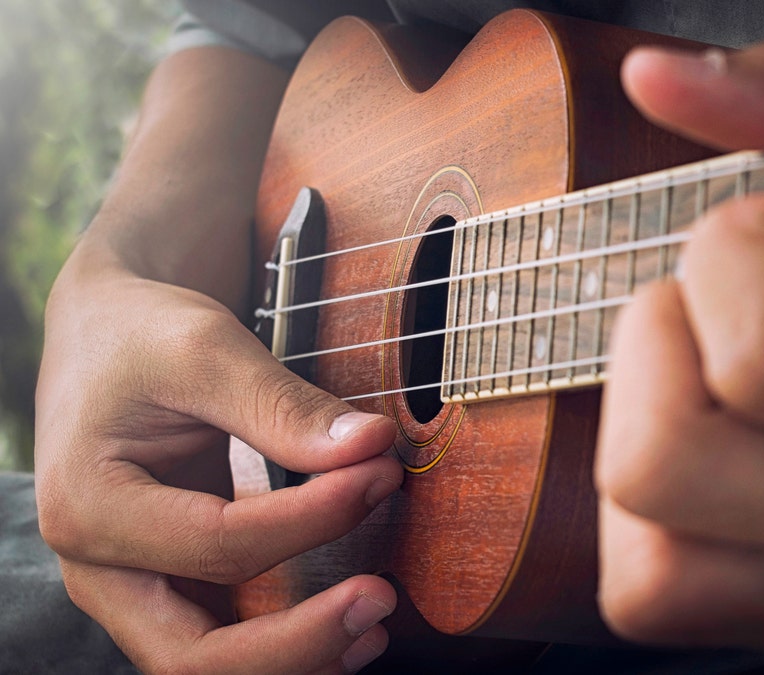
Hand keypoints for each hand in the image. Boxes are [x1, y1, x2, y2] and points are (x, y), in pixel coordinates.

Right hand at [34, 48, 406, 673]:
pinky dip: (287, 646)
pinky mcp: (172, 585)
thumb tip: (373, 447)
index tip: (382, 471)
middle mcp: (100, 568)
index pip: (218, 543)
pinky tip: (350, 630)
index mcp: (86, 505)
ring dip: (296, 658)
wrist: (111, 334)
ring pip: (208, 665)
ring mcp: (133, 587)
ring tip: (375, 628)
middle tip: (381, 599)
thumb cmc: (145, 334)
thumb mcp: (205, 348)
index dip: (310, 520)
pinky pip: (226, 641)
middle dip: (297, 641)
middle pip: (193, 656)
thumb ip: (283, 405)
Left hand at [594, 42, 763, 649]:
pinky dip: (637, 511)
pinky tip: (702, 438)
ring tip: (710, 373)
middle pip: (660, 461)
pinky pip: (646, 595)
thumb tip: (650, 75)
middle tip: (725, 300)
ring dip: (639, 425)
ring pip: (638, 543)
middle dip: (658, 336)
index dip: (735, 246)